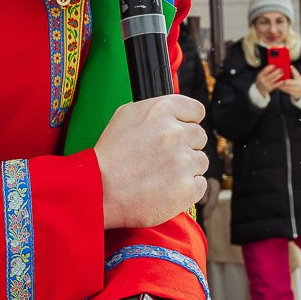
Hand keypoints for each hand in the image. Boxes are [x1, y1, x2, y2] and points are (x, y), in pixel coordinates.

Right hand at [97, 96, 209, 227]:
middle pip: (200, 137)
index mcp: (162, 110)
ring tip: (162, 174)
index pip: (197, 111)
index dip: (187, 122)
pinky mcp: (187, 188)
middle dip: (186, 146)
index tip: (179, 132)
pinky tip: (167, 188)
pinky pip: (200, 184)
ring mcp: (183, 161)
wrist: (100, 190)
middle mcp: (176, 133)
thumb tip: (179, 114)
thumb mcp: (127, 115)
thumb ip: (158, 110)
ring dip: (187, 168)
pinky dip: (188, 188)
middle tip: (164, 157)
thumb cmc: (110, 154)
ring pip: (201, 161)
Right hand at [255, 66, 287, 95]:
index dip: (270, 68)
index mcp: (261, 75)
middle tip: (281, 69)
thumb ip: (266, 71)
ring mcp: (266, 84)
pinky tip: (283, 80)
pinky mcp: (270, 88)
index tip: (274, 65)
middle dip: (277, 72)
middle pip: (271, 75)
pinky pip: (276, 85)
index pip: (265, 71)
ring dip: (279, 76)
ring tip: (283, 73)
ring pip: (274, 80)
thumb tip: (274, 66)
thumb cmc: (262, 79)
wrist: (259, 89)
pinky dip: (280, 83)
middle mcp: (263, 80)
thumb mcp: (262, 75)